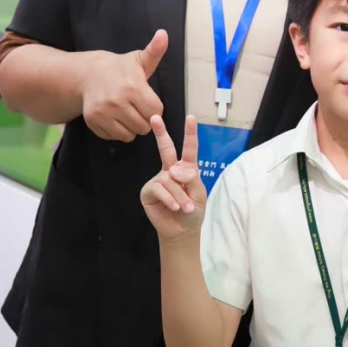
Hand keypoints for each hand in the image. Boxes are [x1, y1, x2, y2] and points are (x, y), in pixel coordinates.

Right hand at [80, 29, 167, 141]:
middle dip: (145, 118)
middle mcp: (117, 101)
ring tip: (128, 112)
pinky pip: (116, 137)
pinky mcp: (93, 122)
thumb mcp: (139, 59)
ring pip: (131, 135)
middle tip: (138, 107)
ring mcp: (103, 113)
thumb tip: (164, 33)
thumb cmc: (120, 68)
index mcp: (132, 87)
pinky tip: (116, 117)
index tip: (148, 99)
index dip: (155, 107)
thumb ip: (155, 51)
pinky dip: (119, 131)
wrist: (88, 74)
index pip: (156, 111)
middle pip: (145, 126)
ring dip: (133, 127)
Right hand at [141, 114, 205, 240]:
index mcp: (186, 168)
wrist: (182, 230)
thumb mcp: (199, 193)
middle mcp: (170, 170)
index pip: (189, 149)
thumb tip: (173, 169)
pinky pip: (159, 189)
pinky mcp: (148, 191)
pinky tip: (174, 207)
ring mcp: (159, 179)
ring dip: (180, 196)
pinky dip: (170, 199)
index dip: (190, 133)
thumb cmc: (193, 211)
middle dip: (160, 133)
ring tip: (185, 208)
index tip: (191, 117)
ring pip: (169, 179)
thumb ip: (191, 178)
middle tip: (155, 118)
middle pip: (165, 149)